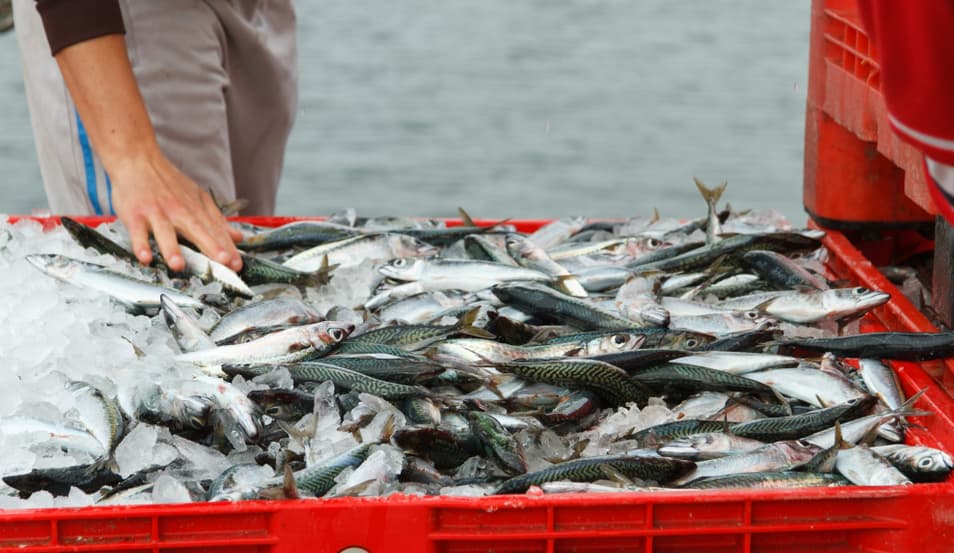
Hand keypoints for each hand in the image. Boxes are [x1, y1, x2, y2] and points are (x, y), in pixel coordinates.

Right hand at [110, 150, 242, 271]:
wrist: (138, 159)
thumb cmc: (168, 182)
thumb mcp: (197, 197)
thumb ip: (216, 220)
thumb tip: (238, 237)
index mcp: (195, 209)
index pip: (215, 231)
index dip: (228, 248)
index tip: (237, 264)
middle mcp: (179, 211)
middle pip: (198, 231)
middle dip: (212, 247)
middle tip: (225, 262)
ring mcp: (156, 212)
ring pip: (165, 232)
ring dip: (171, 249)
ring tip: (179, 266)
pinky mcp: (135, 214)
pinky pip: (138, 232)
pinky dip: (140, 244)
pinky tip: (145, 257)